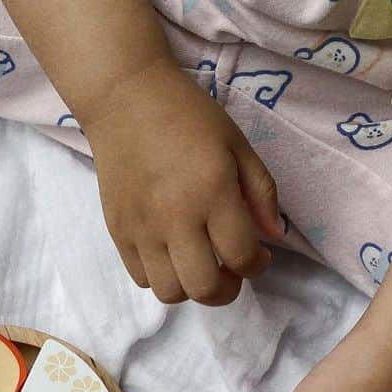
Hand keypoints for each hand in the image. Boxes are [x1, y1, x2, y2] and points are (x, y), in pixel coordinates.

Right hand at [84, 59, 282, 305]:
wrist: (125, 98)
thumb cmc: (188, 116)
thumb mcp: (237, 144)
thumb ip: (261, 192)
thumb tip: (273, 236)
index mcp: (213, 192)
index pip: (242, 257)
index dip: (257, 265)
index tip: (259, 255)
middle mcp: (176, 218)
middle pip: (204, 288)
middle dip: (227, 289)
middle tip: (231, 271)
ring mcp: (142, 229)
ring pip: (170, 293)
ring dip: (191, 287)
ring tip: (199, 264)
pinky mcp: (118, 232)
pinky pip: (142, 279)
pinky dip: (162, 276)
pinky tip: (171, 253)